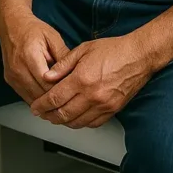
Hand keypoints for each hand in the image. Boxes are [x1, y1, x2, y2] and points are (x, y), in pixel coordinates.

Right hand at [0, 13, 69, 104]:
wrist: (11, 26)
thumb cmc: (33, 30)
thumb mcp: (53, 37)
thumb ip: (63, 56)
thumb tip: (74, 74)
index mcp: (30, 55)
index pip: (47, 83)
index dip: (61, 90)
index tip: (72, 92)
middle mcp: (18, 68)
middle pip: (39, 94)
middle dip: (55, 100)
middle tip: (70, 101)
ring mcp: (12, 76)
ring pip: (32, 99)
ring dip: (46, 104)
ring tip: (61, 104)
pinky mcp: (9, 80)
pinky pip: (25, 97)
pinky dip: (37, 100)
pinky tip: (48, 100)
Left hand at [29, 34, 152, 128]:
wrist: (138, 56)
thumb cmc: (112, 49)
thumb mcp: (82, 49)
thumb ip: (63, 65)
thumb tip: (47, 76)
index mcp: (82, 78)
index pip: (55, 98)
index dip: (42, 105)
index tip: (35, 107)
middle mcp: (92, 95)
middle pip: (64, 114)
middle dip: (49, 116)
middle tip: (42, 114)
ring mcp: (103, 105)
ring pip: (77, 122)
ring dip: (63, 122)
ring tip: (55, 117)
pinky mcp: (113, 110)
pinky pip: (92, 123)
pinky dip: (80, 123)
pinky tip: (75, 117)